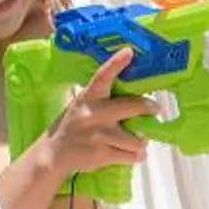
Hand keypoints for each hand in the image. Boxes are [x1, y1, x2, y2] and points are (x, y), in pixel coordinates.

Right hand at [46, 47, 154, 171]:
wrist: (53, 154)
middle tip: (154, 109)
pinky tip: (130, 154)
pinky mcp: (102, 154)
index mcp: (89, 98)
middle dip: (149, 108)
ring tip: (136, 142)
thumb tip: (137, 98)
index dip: (116, 63)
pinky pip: (133, 156)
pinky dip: (136, 157)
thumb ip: (104, 101)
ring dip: (141, 142)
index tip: (129, 52)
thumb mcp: (82, 106)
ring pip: (138, 139)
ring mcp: (99, 135)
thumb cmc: (75, 127)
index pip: (102, 76)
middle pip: (133, 106)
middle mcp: (95, 114)